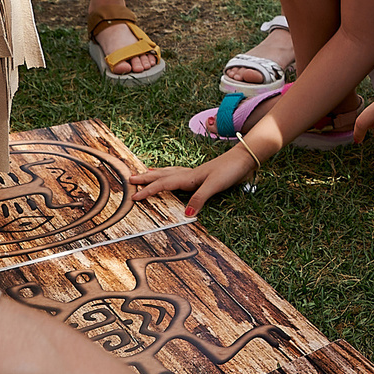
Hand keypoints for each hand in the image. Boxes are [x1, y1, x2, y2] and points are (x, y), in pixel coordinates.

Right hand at [130, 151, 251, 219]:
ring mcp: (195, 173)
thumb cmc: (230, 171)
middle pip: (162, 175)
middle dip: (146, 179)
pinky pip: (179, 173)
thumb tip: (186, 215)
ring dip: (156, 174)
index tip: (134, 197)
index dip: (148, 191)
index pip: (163, 184)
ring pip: (169, 173)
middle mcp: (189, 174)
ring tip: (146, 173)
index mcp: (189, 177)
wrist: (243, 158)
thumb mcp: (214, 186)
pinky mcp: (202, 174)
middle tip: (130, 179)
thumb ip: (199, 199)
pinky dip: (171, 174)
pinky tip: (173, 175)